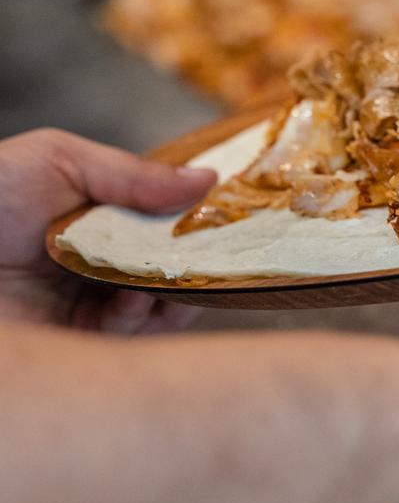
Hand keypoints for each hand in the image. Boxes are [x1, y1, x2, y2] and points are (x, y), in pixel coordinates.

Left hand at [0, 129, 213, 331]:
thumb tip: (209, 178)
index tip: (233, 215)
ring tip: (176, 278)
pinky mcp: (71, 342)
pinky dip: (144, 320)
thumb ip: (134, 174)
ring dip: (176, 293)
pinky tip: (139, 300)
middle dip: (198, 262)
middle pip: (169, 266)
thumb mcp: (60, 160)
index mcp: (98, 217)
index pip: (164, 221)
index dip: (199, 219)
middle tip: (221, 253)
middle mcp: (98, 262)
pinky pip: (125, 338)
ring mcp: (85, 303)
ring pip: (156, 307)